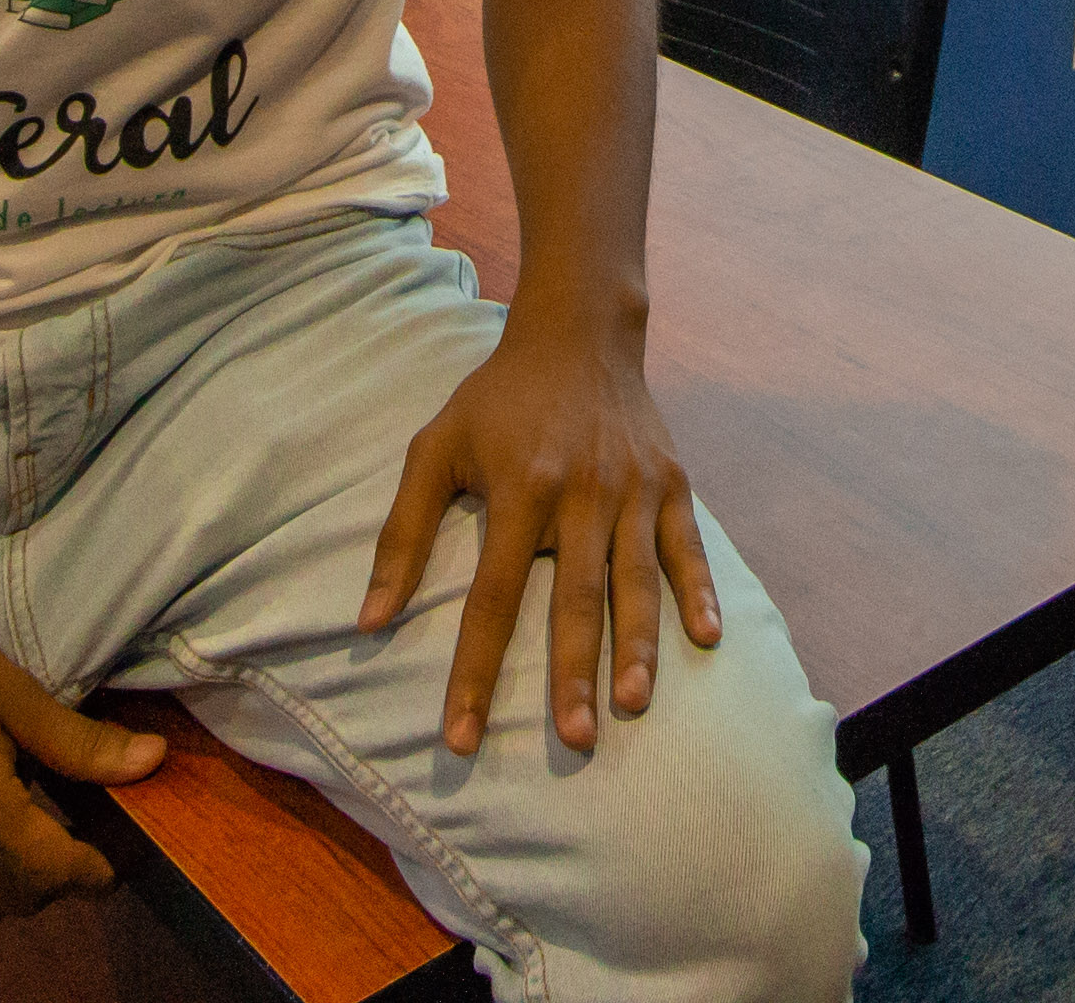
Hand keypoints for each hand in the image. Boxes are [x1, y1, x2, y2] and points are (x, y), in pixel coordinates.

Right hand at [0, 584, 162, 934]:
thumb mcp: (11, 692)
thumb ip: (79, 743)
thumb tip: (154, 761)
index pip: (56, 873)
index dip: (94, 871)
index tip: (111, 859)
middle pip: (19, 901)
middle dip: (54, 879)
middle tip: (67, 837)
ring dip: (6, 894)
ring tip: (16, 844)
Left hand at [359, 299, 723, 756]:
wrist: (578, 333)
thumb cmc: (497, 401)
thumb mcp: (435, 449)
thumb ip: (402, 535)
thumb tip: (367, 622)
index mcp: (520, 488)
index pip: (492, 599)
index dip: (474, 672)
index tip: (461, 739)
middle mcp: (581, 493)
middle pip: (574, 598)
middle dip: (573, 673)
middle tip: (574, 741)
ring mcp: (632, 488)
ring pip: (635, 580)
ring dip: (638, 646)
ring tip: (633, 705)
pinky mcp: (671, 483)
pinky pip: (687, 546)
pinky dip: (699, 590)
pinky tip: (707, 638)